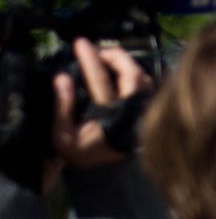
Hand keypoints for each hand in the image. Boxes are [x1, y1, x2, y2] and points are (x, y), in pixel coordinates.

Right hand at [52, 38, 152, 168]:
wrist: (107, 175)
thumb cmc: (83, 153)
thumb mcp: (63, 136)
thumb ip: (62, 106)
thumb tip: (61, 77)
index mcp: (109, 115)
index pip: (99, 79)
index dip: (90, 58)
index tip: (80, 43)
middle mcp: (131, 109)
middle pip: (131, 73)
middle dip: (114, 55)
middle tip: (97, 50)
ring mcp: (144, 109)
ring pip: (143, 76)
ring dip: (126, 62)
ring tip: (107, 58)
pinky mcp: (150, 110)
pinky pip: (147, 83)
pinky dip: (135, 72)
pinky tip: (122, 70)